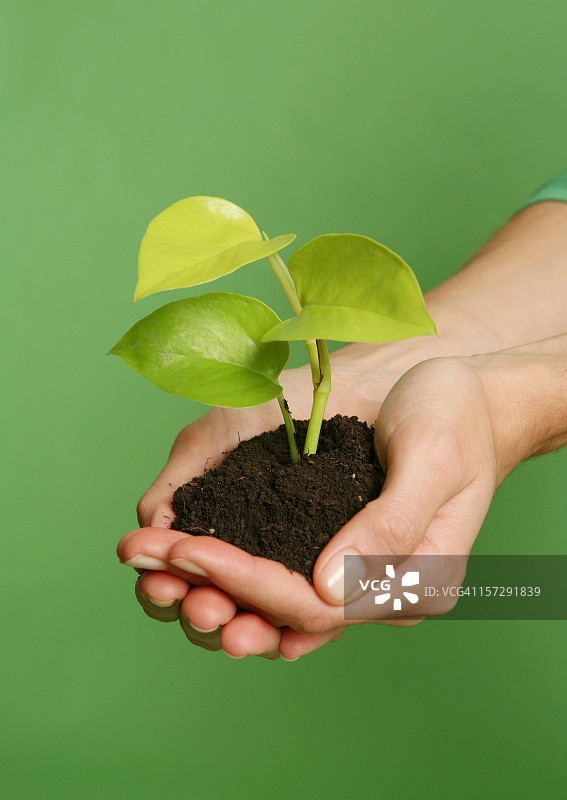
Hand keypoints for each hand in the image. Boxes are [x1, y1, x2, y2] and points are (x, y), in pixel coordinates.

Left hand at [156, 336, 566, 646]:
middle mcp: (376, 589)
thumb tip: (325, 589)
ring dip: (205, 587)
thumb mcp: (433, 458)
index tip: (187, 551)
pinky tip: (179, 549)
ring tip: (147, 565)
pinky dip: (222, 563)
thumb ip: (388, 527)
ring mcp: (350, 569)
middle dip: (211, 592)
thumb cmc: (455, 416)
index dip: (247, 584)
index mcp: (412, 582)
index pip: (314, 607)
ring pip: (269, 601)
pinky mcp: (328, 542)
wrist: (459, 390)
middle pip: (281, 615)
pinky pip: (270, 568)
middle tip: (148, 568)